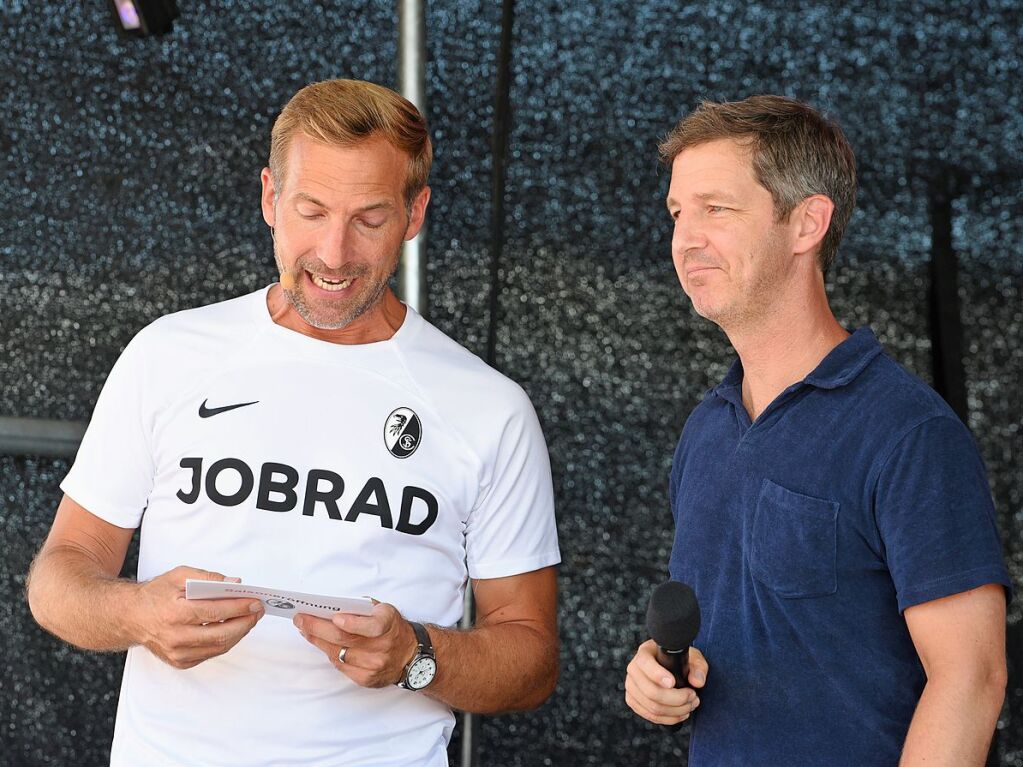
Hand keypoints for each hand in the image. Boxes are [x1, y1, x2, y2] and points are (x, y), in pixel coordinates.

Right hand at [132, 565, 263, 668]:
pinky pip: (210, 653)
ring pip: (219, 647)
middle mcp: (175, 637)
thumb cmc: (156, 594)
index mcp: (175, 614)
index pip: (216, 612)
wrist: (130, 617)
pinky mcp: (180, 662)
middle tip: (257, 611)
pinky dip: (225, 641)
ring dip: (239, 633)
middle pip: (222, 634)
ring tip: (249, 619)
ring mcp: (177, 653)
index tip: (255, 601)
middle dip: (245, 622)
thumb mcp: (179, 575)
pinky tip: (232, 629)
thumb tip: (234, 582)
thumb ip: (208, 577)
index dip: (239, 607)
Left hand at [294, 601, 418, 687]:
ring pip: (338, 653)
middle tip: (300, 619)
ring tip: (304, 629)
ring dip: (317, 640)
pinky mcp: (367, 679)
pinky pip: (341, 666)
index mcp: (388, 626)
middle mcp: (383, 647)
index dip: (352, 623)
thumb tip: (332, 607)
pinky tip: (321, 644)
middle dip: (318, 628)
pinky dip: (329, 653)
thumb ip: (362, 609)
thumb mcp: (384, 611)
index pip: (371, 627)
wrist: (410, 655)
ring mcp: (374, 665)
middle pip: (345, 640)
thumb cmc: (392, 628)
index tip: (334, 617)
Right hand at [625, 639, 707, 724]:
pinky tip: (681, 714)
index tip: (673, 683)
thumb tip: (697, 682)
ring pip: (652, 707)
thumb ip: (698, 668)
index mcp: (645, 652)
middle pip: (650, 691)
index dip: (657, 675)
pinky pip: (650, 716)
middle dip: (676, 699)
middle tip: (693, 697)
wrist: (671, 667)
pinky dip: (668, 718)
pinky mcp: (633, 700)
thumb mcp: (694, 658)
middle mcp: (634, 669)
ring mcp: (631, 686)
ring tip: (690, 705)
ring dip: (675, 711)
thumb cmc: (681, 660)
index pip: (645, 664)